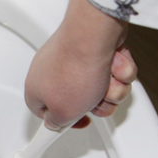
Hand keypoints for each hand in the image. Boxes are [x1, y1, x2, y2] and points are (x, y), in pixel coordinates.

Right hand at [25, 0, 136, 128]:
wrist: (94, 34)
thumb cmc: (75, 69)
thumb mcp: (63, 113)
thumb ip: (57, 123)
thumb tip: (56, 123)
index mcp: (38, 88)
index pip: (45, 111)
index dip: (64, 120)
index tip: (78, 122)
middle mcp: (55, 71)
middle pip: (81, 101)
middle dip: (98, 103)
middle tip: (97, 98)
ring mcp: (77, 58)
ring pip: (103, 87)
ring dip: (112, 88)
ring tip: (107, 78)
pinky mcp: (96, 47)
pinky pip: (114, 69)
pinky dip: (119, 69)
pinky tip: (113, 62)